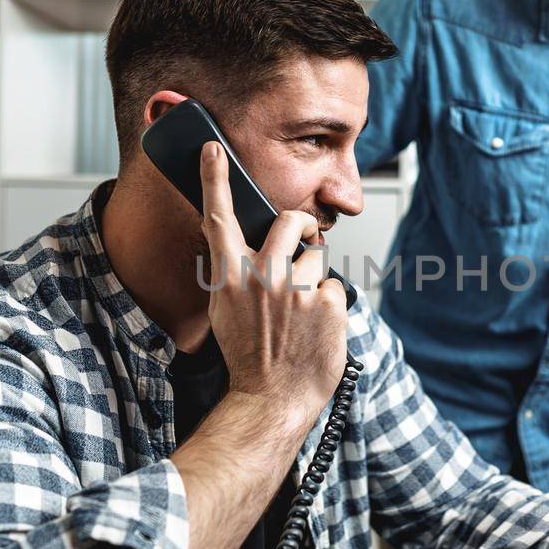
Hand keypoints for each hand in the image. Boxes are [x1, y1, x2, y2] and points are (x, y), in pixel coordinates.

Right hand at [198, 141, 346, 425]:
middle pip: (292, 220)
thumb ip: (233, 275)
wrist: (272, 399)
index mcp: (231, 276)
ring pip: (317, 257)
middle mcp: (262, 276)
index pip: (219, 217)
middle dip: (304, 224)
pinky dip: (329, 305)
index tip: (214, 149)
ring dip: (314, 277)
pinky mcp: (326, 303)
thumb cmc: (249, 357)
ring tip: (304, 311)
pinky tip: (316, 328)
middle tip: (306, 237)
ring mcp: (296, 289)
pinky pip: (333, 287)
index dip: (215, 178)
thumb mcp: (225, 310)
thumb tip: (243, 250)